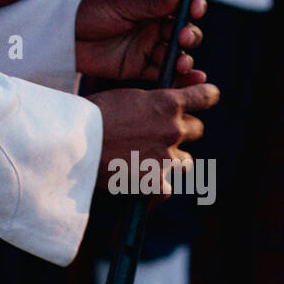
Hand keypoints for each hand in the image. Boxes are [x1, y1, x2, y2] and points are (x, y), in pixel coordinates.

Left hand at [75, 0, 206, 83]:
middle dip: (189, 35)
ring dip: (184, 59)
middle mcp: (154, 24)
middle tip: (183, 38)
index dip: (193, 6)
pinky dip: (176, 78)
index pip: (182, 2)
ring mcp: (148, 46)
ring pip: (176, 54)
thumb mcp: (118, 3)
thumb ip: (151, 3)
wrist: (63, 36)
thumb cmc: (88, 10)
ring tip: (182, 64)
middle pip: (184, 31)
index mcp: (152, 2)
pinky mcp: (139, 67)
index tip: (194, 11)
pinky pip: (162, 73)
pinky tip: (187, 80)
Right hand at [89, 82, 219, 194]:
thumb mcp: (127, 96)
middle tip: (162, 133)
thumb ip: (152, 101)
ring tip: (152, 159)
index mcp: (167, 103)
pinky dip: (157, 186)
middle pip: (197, 129)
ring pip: (187, 160)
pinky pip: (167, 188)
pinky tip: (143, 181)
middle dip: (182, 130)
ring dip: (173, 158)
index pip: (206, 97)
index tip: (208, 96)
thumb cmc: (93, 113)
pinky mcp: (155, 181)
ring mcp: (166, 157)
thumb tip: (166, 105)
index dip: (208, 96)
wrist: (75, 141)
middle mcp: (173, 129)